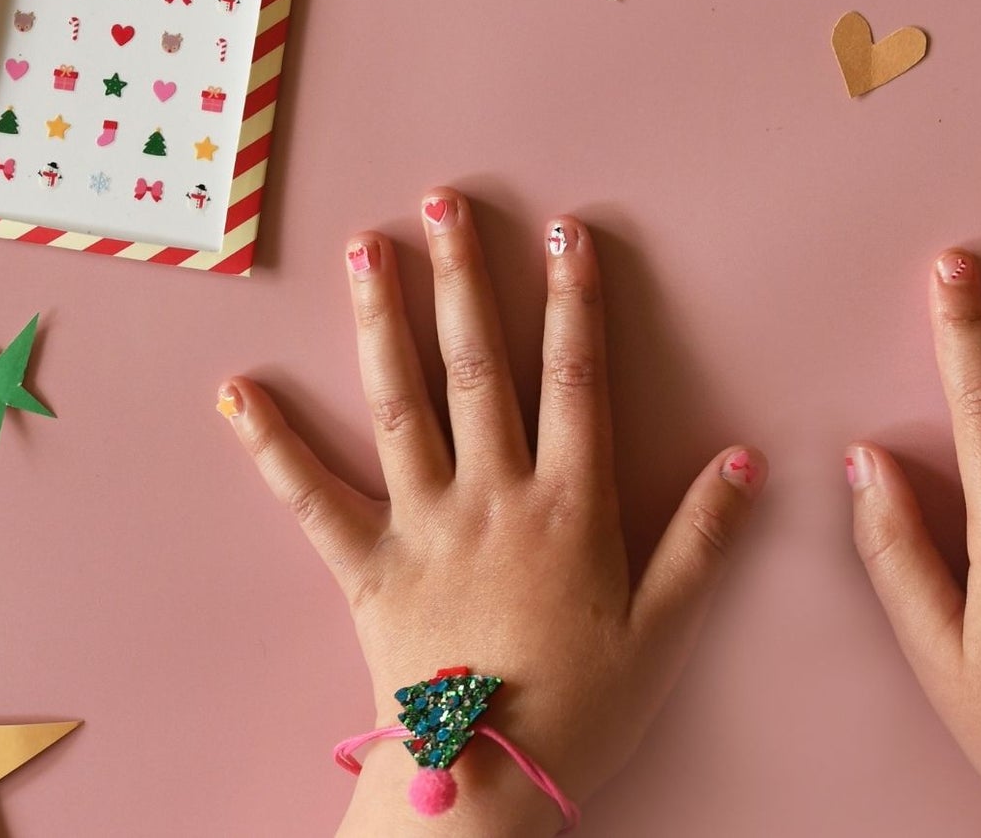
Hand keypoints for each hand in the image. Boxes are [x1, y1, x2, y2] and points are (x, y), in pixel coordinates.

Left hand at [221, 189, 766, 836]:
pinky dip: (271, 443)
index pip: (574, 379)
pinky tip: (234, 390)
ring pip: (399, 402)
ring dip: (382, 320)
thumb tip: (746, 458)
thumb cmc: (580, 707)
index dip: (573, 301)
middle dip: (463, 277)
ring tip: (368, 249)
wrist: (486, 786)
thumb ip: (702, 538)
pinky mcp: (363, 560)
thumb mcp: (663, 630)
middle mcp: (490, 494)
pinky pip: (309, 496)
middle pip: (476, 366)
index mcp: (566, 505)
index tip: (563, 232)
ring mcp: (420, 522)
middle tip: (443, 202)